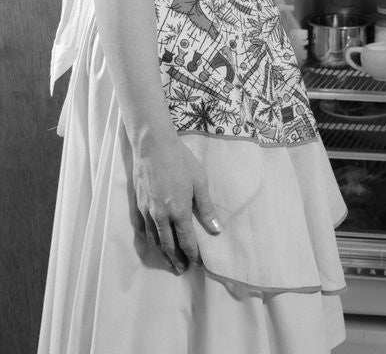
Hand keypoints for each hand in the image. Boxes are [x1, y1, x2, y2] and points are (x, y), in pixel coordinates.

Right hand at [132, 135, 221, 273]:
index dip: (193, 254)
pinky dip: (148, 241)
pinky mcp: (137, 205)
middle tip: (183, 270)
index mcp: (178, 211)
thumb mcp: (200, 182)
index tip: (198, 263)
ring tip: (170, 263)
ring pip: (154, 240)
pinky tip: (152, 244)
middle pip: (169, 245)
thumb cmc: (181, 161)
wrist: (153, 147)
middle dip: (177, 259)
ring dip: (163, 254)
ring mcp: (147, 212)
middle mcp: (161, 216)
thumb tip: (217, 229)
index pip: (186, 241)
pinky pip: (142, 230)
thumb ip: (206, 208)